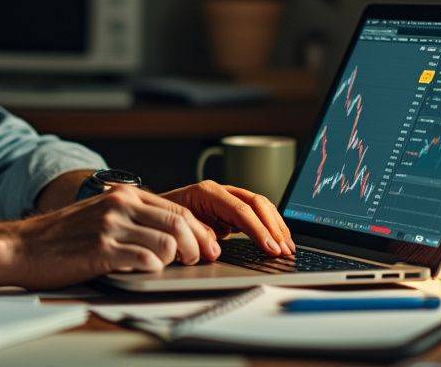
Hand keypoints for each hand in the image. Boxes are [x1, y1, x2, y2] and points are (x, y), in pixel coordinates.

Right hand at [7, 187, 219, 288]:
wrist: (23, 246)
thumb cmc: (60, 235)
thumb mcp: (99, 214)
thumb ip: (131, 217)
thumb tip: (168, 233)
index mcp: (122, 196)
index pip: (176, 208)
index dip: (199, 230)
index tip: (208, 245)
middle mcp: (119, 206)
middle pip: (179, 223)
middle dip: (198, 245)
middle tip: (200, 260)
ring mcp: (111, 227)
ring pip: (168, 242)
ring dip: (178, 259)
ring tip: (173, 268)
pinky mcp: (101, 250)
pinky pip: (145, 260)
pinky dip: (154, 269)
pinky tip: (148, 272)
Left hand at [161, 180, 294, 256]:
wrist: (152, 213)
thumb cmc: (163, 219)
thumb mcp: (177, 228)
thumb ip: (198, 235)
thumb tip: (215, 247)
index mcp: (207, 192)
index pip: (240, 210)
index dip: (258, 230)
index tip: (270, 247)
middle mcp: (220, 191)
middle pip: (256, 203)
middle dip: (273, 227)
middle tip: (284, 249)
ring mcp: (227, 198)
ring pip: (260, 206)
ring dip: (276, 226)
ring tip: (288, 246)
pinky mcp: (231, 209)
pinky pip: (256, 213)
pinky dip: (269, 226)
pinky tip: (279, 239)